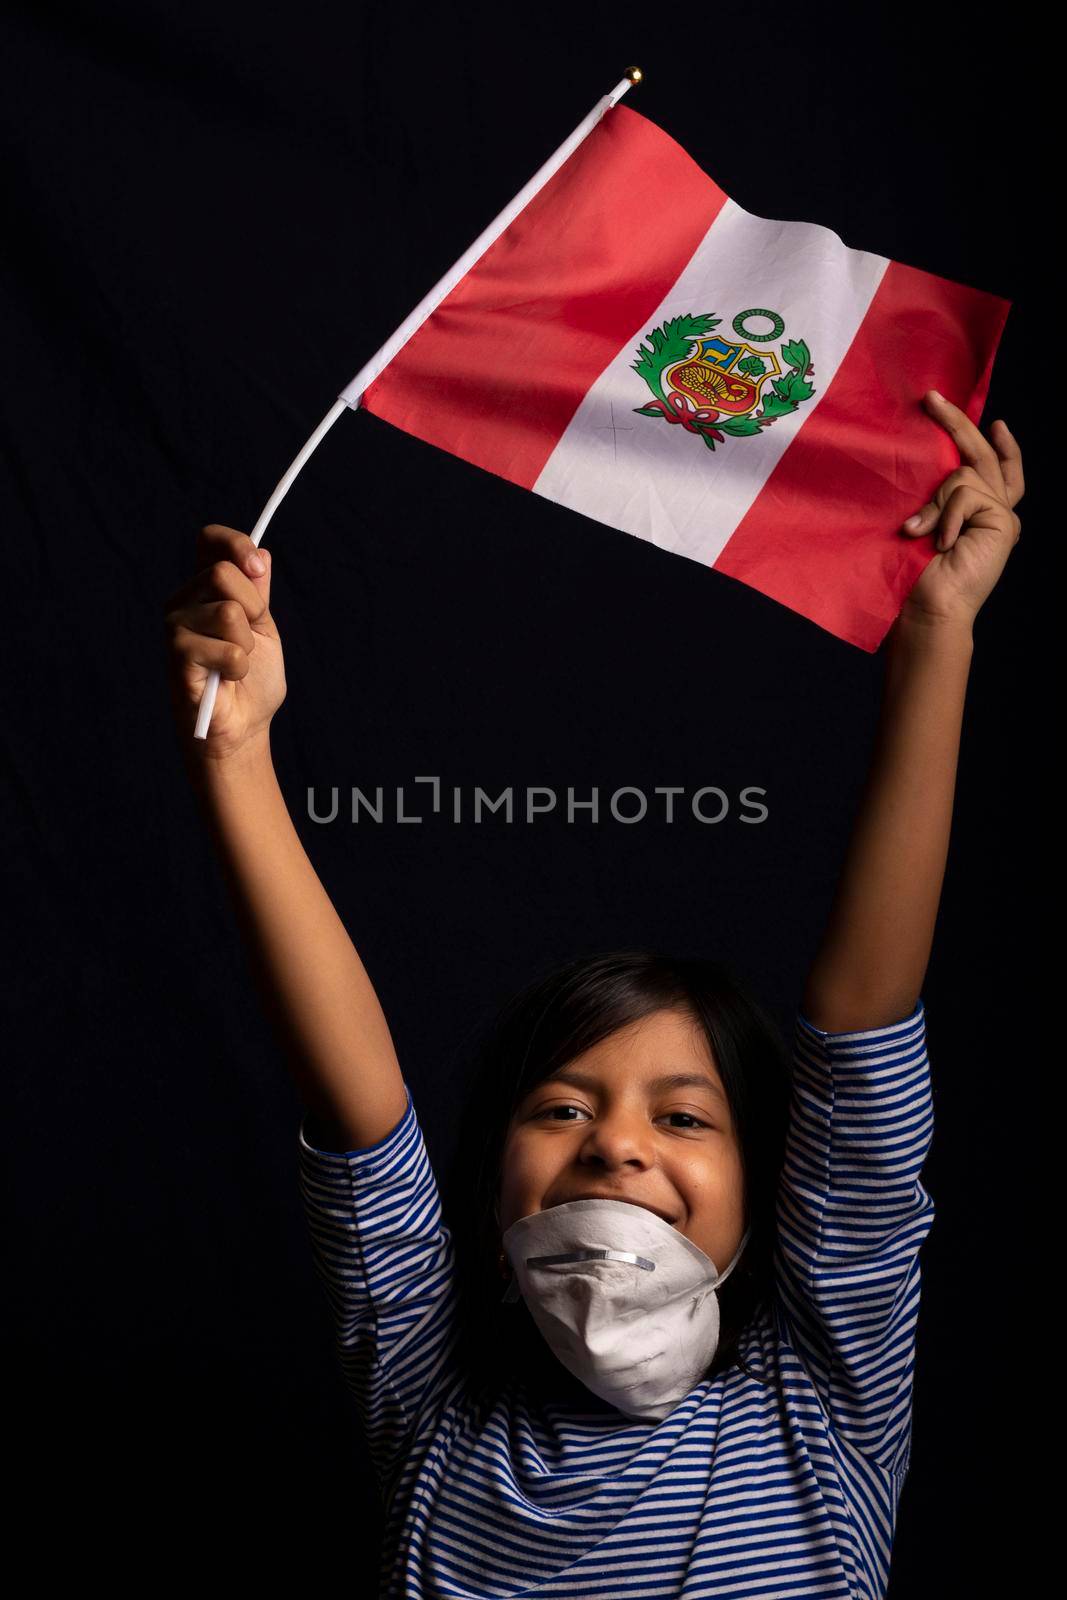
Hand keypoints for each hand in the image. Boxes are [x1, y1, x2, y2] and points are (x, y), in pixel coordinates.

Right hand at [163, 524, 285, 759]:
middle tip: (248, 638)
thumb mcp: (264, 628)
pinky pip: (227, 648)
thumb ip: (258, 593)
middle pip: (223, 573)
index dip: (235, 544)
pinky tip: (225, 679)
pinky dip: (239, 667)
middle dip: (253, 609)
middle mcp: (184, 599)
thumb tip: (261, 553)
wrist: (242, 725)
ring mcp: (175, 624)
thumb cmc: (251, 679)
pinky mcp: (176, 653)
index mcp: (205, 587)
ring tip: (235, 664)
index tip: (257, 568)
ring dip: (246, 645)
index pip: (209, 540)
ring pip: (228, 612)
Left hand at [898, 390, 1023, 628]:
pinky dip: (945, 515)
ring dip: (935, 503)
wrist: (928, 608)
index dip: (1002, 447)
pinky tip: (940, 543)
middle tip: (932, 398)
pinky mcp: (1003, 520)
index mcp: (978, 515)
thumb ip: (933, 497)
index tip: (994, 423)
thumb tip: (920, 462)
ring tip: (916, 533)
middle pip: (983, 456)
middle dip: (957, 423)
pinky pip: (964, 492)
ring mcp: (1001, 515)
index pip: (999, 471)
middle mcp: (995, 512)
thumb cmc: (913, 574)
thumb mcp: (923, 523)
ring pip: (965, 474)